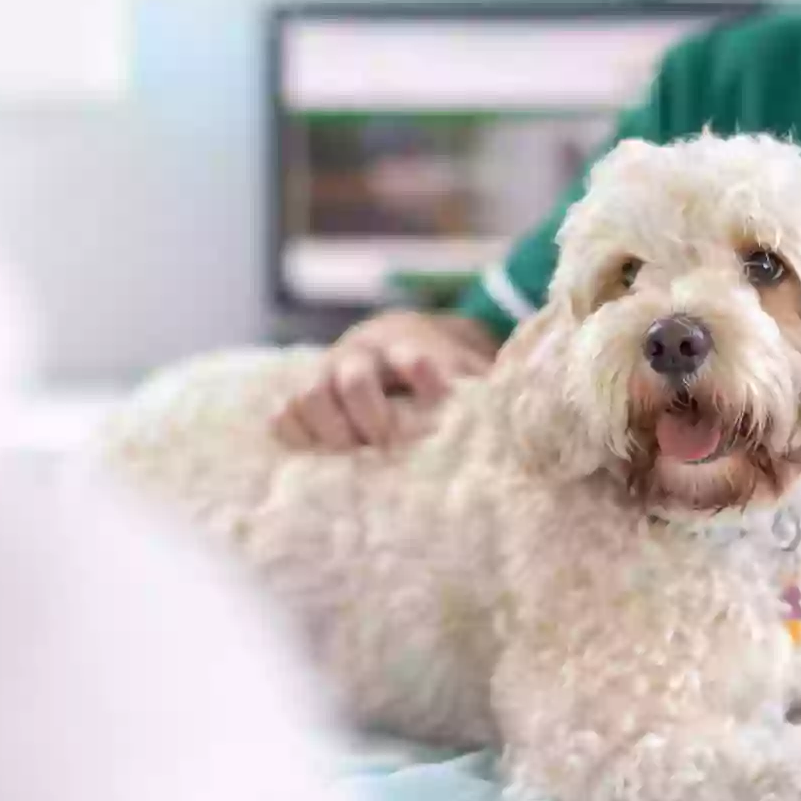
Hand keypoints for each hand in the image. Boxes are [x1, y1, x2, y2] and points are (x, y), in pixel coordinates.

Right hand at [272, 310, 497, 450]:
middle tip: (387, 445)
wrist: (396, 341)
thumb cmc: (441, 370)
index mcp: (410, 348)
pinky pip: (284, 415)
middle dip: (369, 415)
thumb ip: (484, 397)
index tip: (436, 403)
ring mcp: (328, 374)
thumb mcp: (467, 374)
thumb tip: (516, 433)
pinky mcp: (306, 397)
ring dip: (328, 429)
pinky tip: (316, 458)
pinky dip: (295, 436)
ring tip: (352, 457)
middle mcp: (363, 357)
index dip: (422, 377)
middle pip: (354, 378)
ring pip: (310, 393)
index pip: (413, 358)